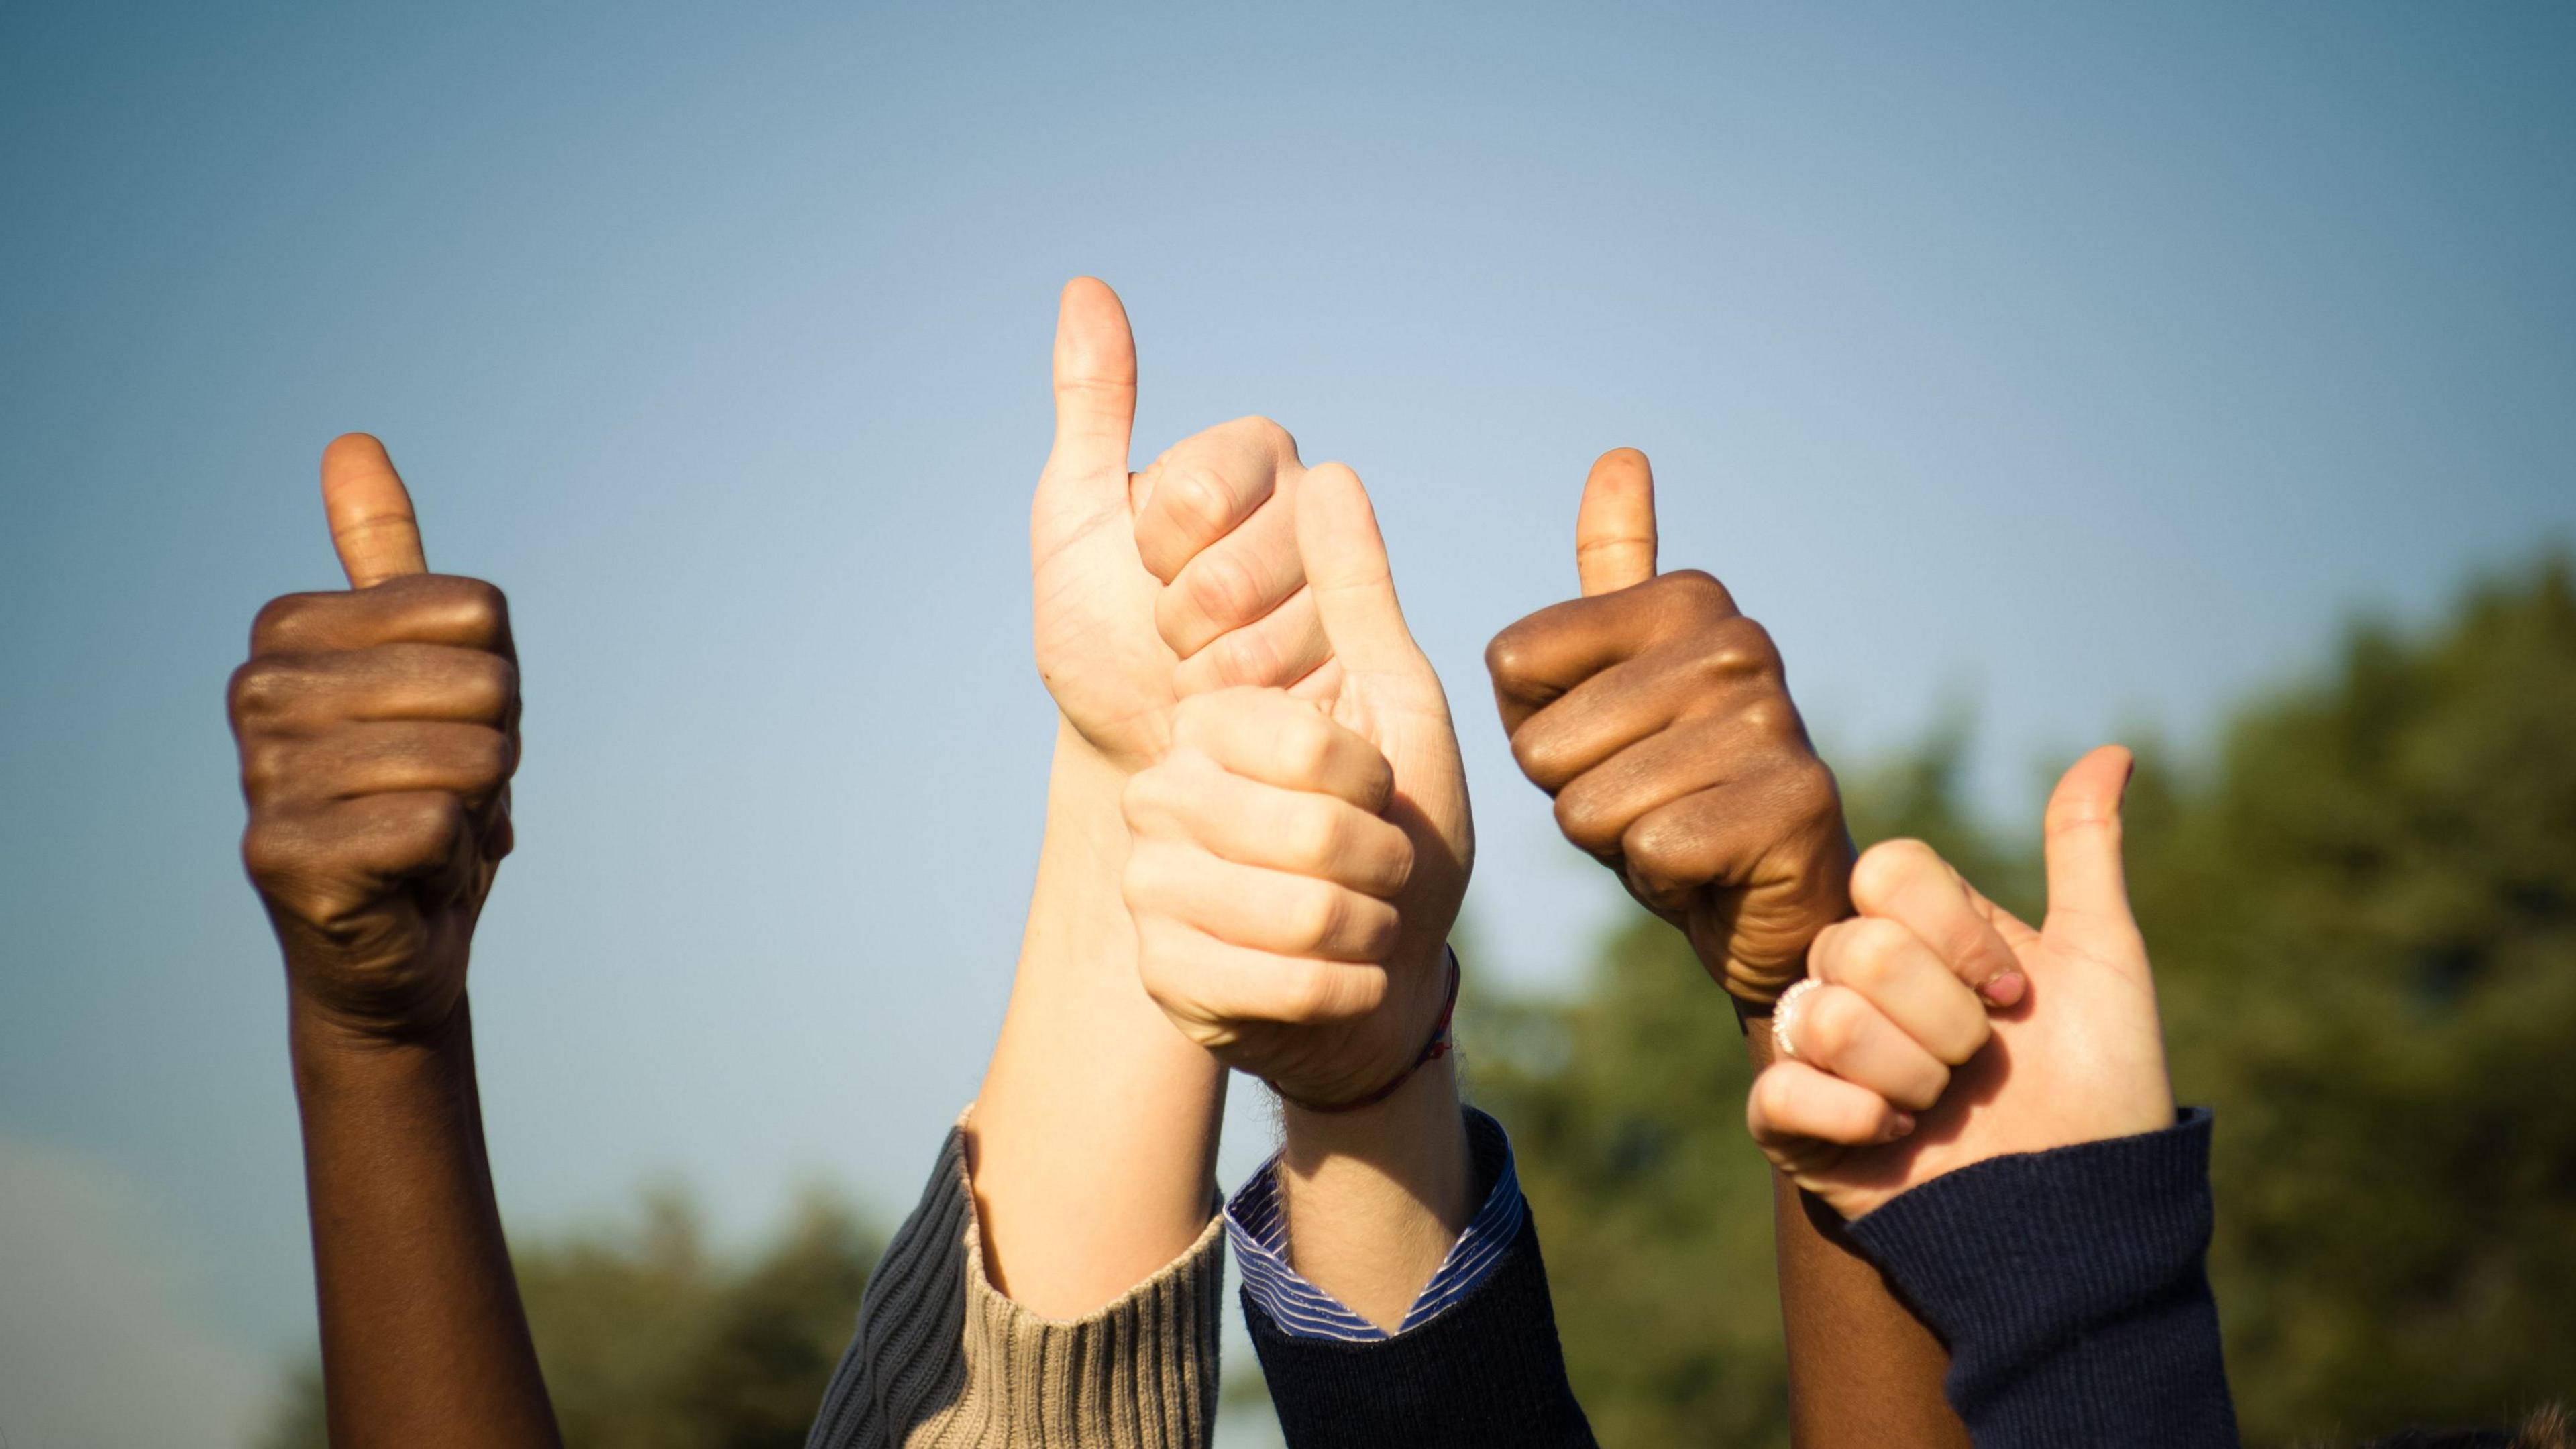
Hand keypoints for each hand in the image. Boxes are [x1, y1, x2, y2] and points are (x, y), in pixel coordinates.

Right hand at [229, 434, 519, 1042]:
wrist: (399, 939)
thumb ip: (385, 560)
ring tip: (425, 833)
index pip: (478, 611)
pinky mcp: (285, 855)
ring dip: (477, 811)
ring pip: (469, 755)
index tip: (441, 724)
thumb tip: (350, 442)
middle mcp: (258, 691)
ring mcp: (262, 773)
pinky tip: (407, 879)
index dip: (494, 679)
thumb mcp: (426, 663)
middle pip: (486, 682)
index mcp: (290, 629)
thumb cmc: (422, 792)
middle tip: (440, 791)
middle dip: (494, 750)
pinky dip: (451, 862)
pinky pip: (437, 825)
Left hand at [1030, 279, 1332, 771]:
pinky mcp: (1364, 663)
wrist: (1133, 740)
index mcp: (1250, 459)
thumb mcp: (1073, 518)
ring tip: (1203, 666)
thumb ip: (1091, 406)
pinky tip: (1241, 702)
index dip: (1155, 544)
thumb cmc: (1099, 631)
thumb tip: (1086, 288)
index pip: (1202, 488)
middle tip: (1171, 627)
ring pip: (1277, 630)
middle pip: (1242, 566)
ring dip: (1212, 667)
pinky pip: (1303, 682)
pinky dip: (1250, 704)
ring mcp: (1347, 589)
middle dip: (1180, 616)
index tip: (1142, 562)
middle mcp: (1313, 509)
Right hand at [1123, 465, 1471, 1104]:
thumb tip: (1331, 473)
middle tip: (1381, 868)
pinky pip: (1287, 986)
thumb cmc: (1397, 829)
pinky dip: (1349, 987)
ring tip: (1365, 921)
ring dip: (1372, 929)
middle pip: (1308, 832)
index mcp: (1209, 723)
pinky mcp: (1164, 978)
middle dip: (1383, 861)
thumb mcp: (1397, 704)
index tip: (1373, 793)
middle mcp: (1161, 796)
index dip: (1372, 781)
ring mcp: (1152, 891)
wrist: (1379, 972)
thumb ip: (1357, 598)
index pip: (1301, 740)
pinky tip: (1341, 977)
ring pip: (1303, 915)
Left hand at [1485, 448, 1849, 1005]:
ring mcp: (1771, 721)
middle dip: (1574, 792)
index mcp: (1687, 598)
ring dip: (1617, 840)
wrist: (1769, 896)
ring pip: (1589, 805)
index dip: (1537, 724)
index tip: (1609, 736)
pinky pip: (1651, 851)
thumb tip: (1622, 455)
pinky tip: (1711, 867)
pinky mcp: (1792, 806)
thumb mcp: (1616, 674)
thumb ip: (1614, 570)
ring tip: (1678, 827)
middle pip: (1542, 744)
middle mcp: (1738, 642)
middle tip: (1646, 796)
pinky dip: (1664, 878)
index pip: (1511, 662)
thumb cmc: (1671, 785)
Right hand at [1748, 746, 2175, 1218]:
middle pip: (1857, 945)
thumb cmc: (2102, 1088)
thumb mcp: (2104, 960)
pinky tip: (1895, 1137)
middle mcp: (1859, 980)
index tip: (2014, 995)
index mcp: (1919, 931)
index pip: (1887, 871)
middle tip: (1979, 1064)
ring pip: (1821, 1014)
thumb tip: (2113, 750)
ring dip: (1909, 1074)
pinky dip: (1849, 1115)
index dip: (1955, 934)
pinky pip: (1778, 1088)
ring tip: (1942, 1109)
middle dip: (1943, 1019)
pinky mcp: (1794, 1126)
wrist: (2084, 1211)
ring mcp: (1821, 1052)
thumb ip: (2084, 852)